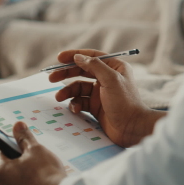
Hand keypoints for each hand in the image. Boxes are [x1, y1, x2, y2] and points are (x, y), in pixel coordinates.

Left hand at [0, 122, 66, 184]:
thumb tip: (18, 126)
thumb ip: (24, 137)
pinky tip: (46, 182)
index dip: (11, 143)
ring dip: (28, 173)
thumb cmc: (45, 174)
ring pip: (18, 180)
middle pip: (10, 167)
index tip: (20, 140)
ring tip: (44, 169)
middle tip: (36, 154)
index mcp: (1, 171)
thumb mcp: (35, 149)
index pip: (1, 151)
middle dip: (22, 159)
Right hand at [50, 49, 164, 147]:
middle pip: (82, 71)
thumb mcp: (111, 80)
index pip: (92, 57)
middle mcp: (107, 78)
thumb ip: (94, 66)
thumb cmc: (125, 102)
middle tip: (51, 78)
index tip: (59, 58)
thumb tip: (78, 57)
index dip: (75, 55)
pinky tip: (74, 109)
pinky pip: (80, 101)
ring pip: (79, 87)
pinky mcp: (96, 107)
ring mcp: (101, 93)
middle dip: (66, 73)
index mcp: (114, 67)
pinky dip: (75, 104)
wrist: (132, 128)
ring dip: (68, 91)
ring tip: (58, 97)